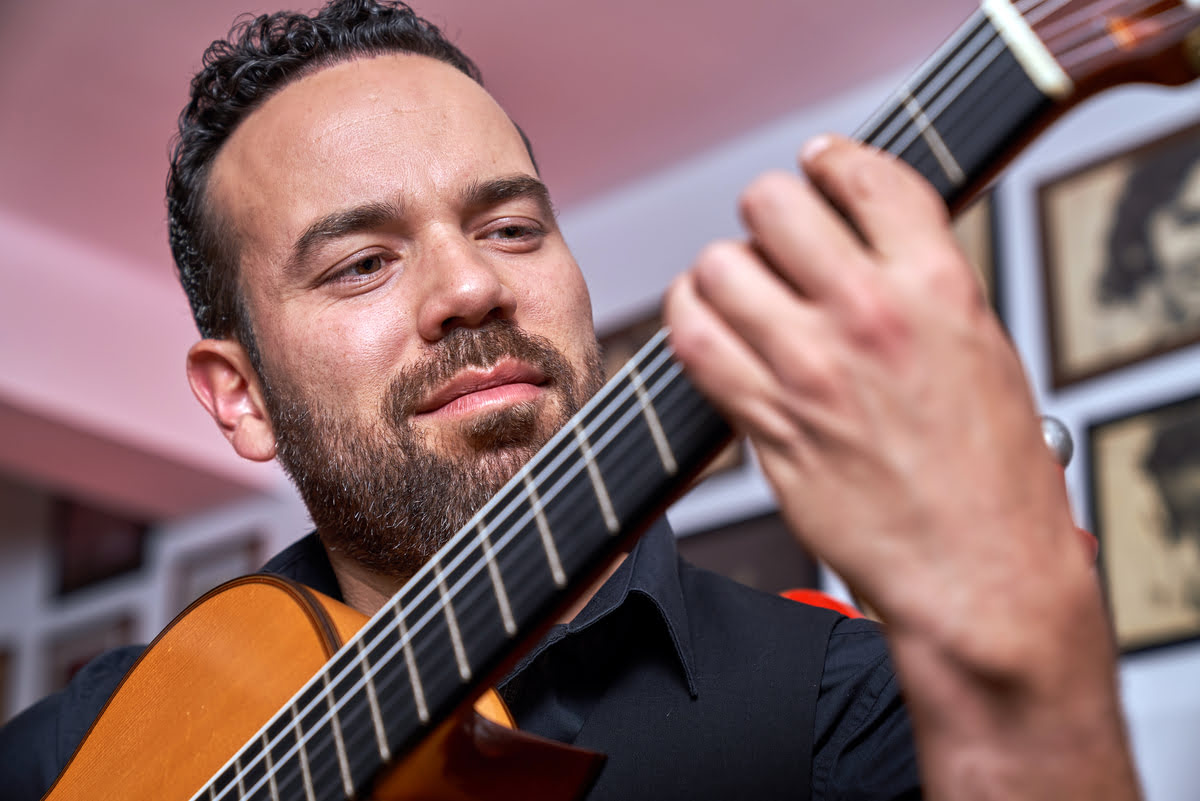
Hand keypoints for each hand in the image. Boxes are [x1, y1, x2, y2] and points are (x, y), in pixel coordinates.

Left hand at [663, 135, 1138, 799]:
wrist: (978, 573)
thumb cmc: (991, 475)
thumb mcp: (982, 350)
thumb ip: (919, 286)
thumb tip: (857, 243)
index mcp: (939, 286)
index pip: (866, 176)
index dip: (831, 161)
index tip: (817, 166)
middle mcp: (869, 314)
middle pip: (771, 206)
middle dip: (766, 216)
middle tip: (774, 244)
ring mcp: (810, 368)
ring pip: (717, 269)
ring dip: (720, 275)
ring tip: (738, 295)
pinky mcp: (766, 421)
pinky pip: (693, 343)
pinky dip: (688, 324)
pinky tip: (708, 330)